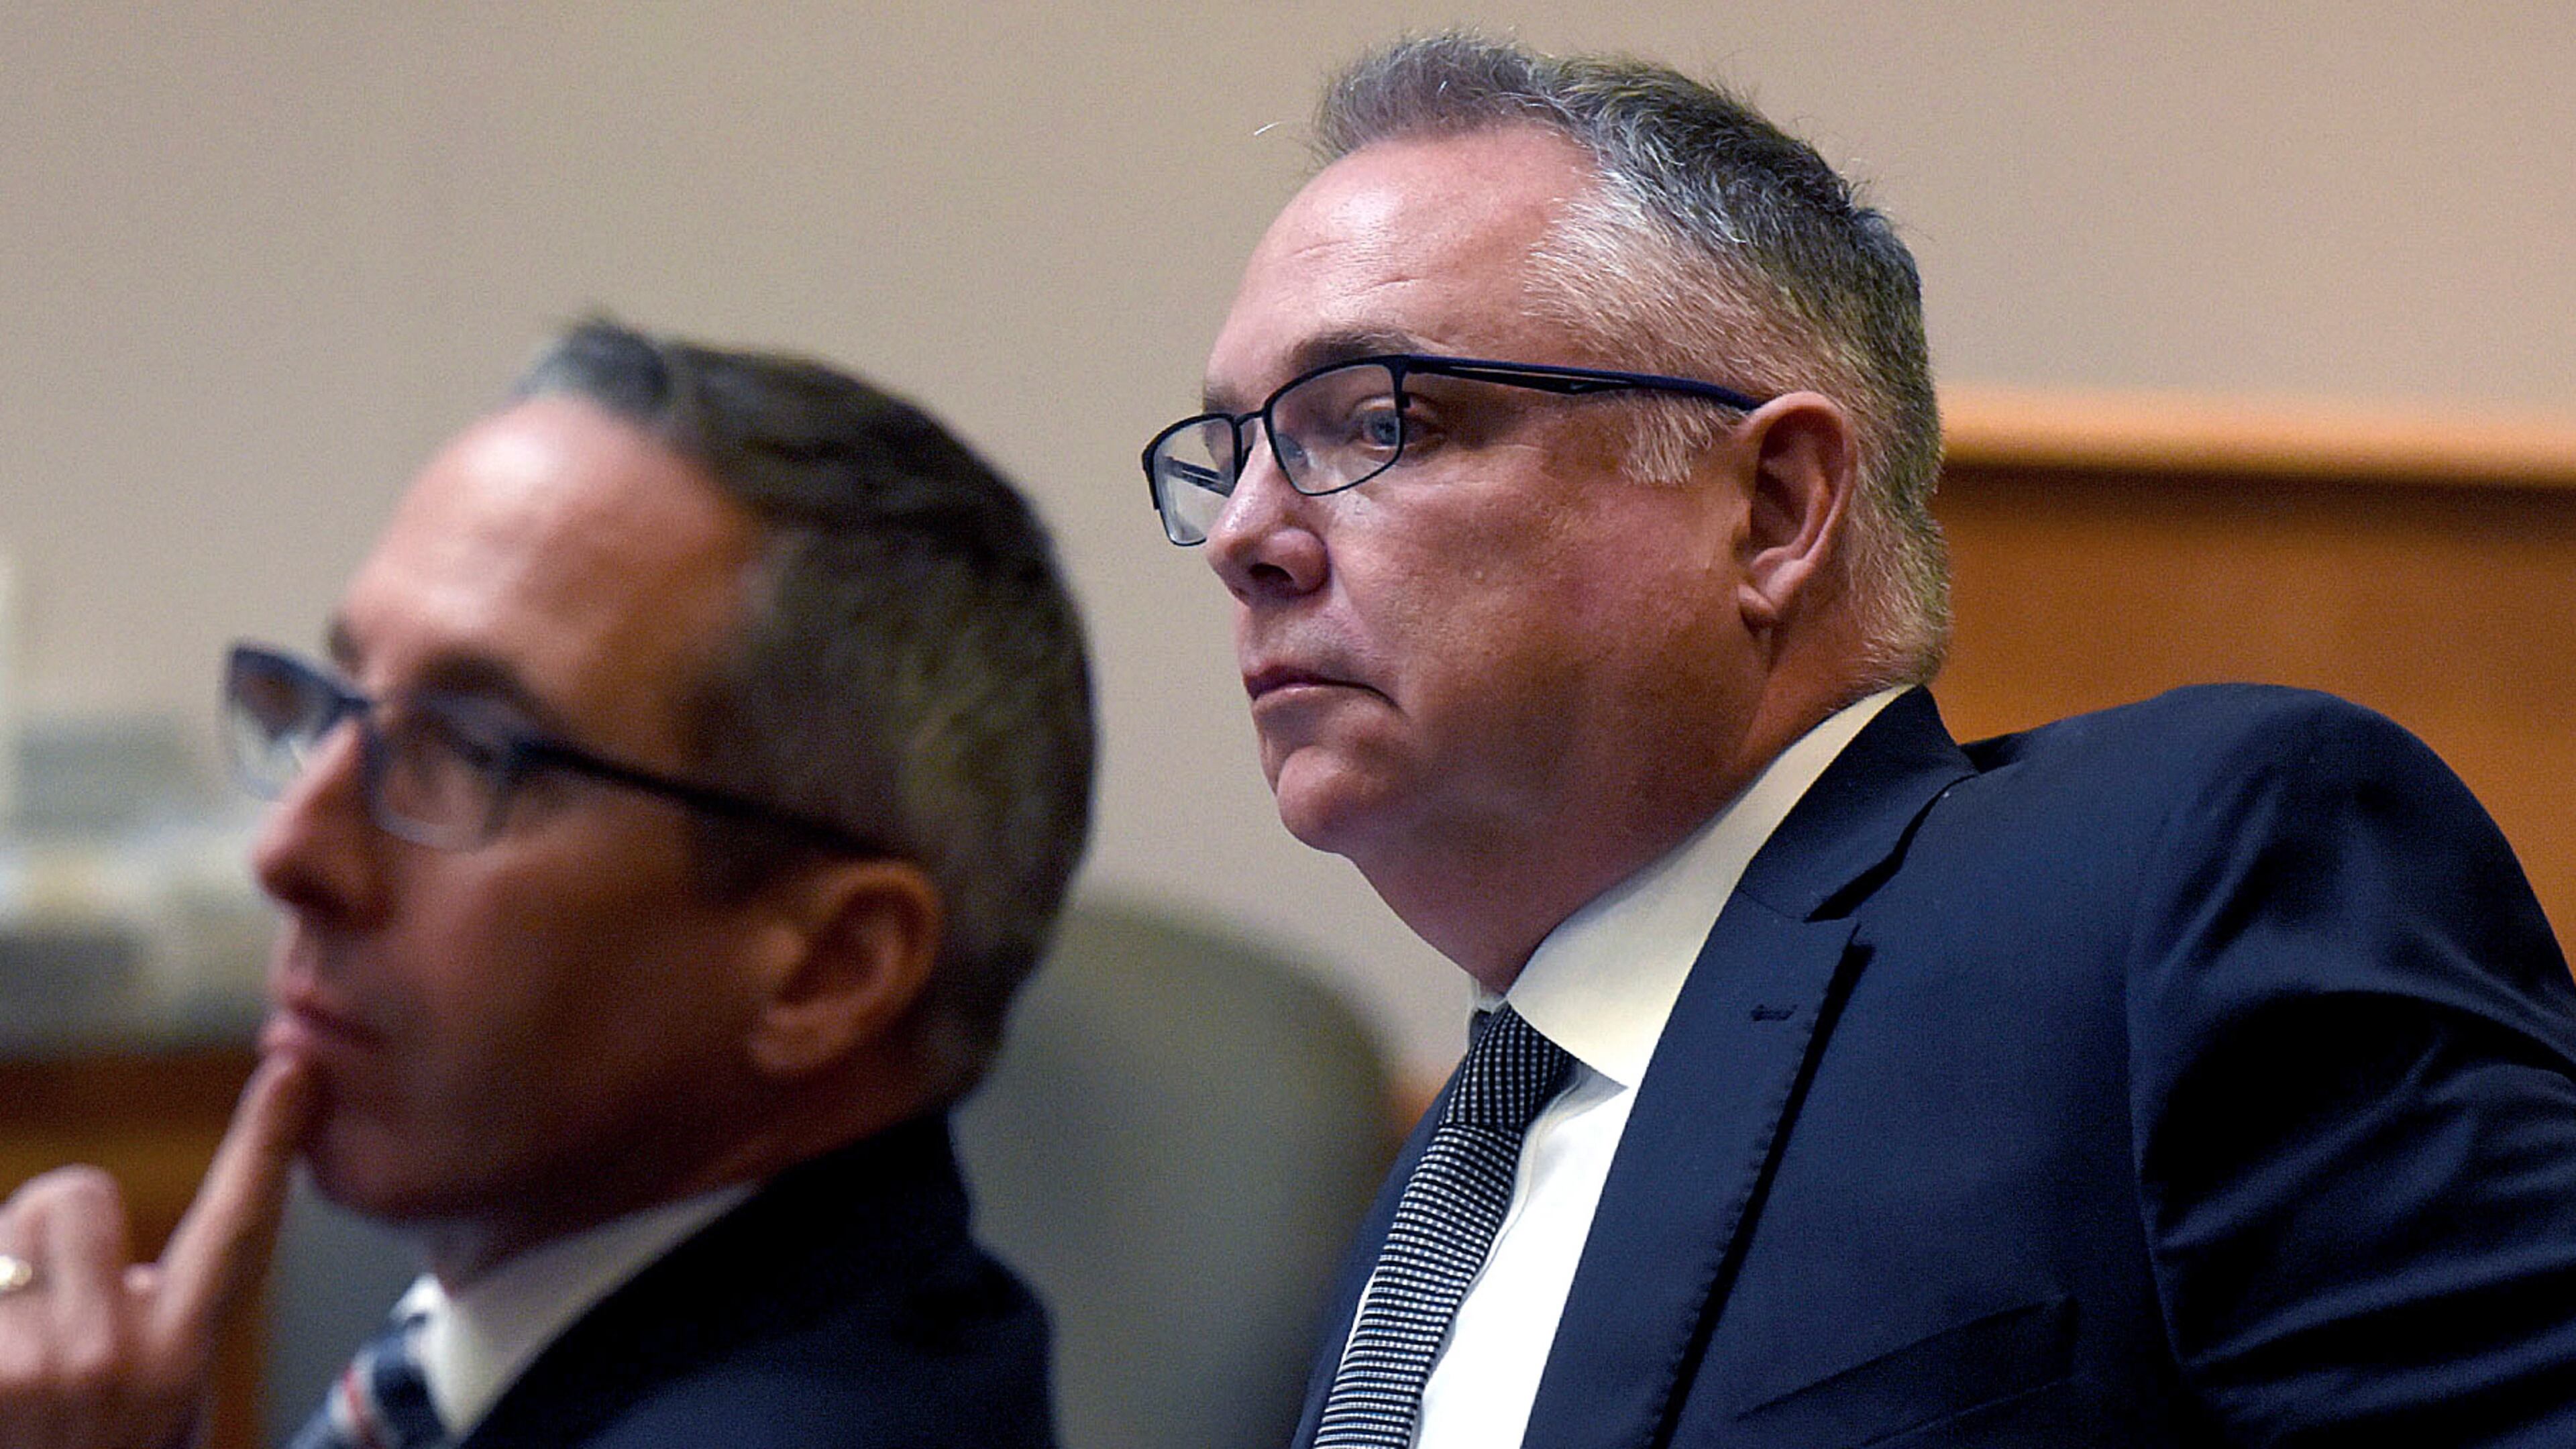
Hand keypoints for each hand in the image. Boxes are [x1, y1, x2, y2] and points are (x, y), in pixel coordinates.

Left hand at [0, 1055, 317, 1448]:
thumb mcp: (163, 1393)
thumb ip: (154, 1315)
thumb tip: (113, 1246)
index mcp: (179, 1353)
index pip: (237, 1225)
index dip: (267, 1141)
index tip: (293, 1070)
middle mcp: (109, 1356)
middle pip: (73, 1192)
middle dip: (44, 1224)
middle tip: (39, 1293)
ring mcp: (29, 1369)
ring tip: (10, 1345)